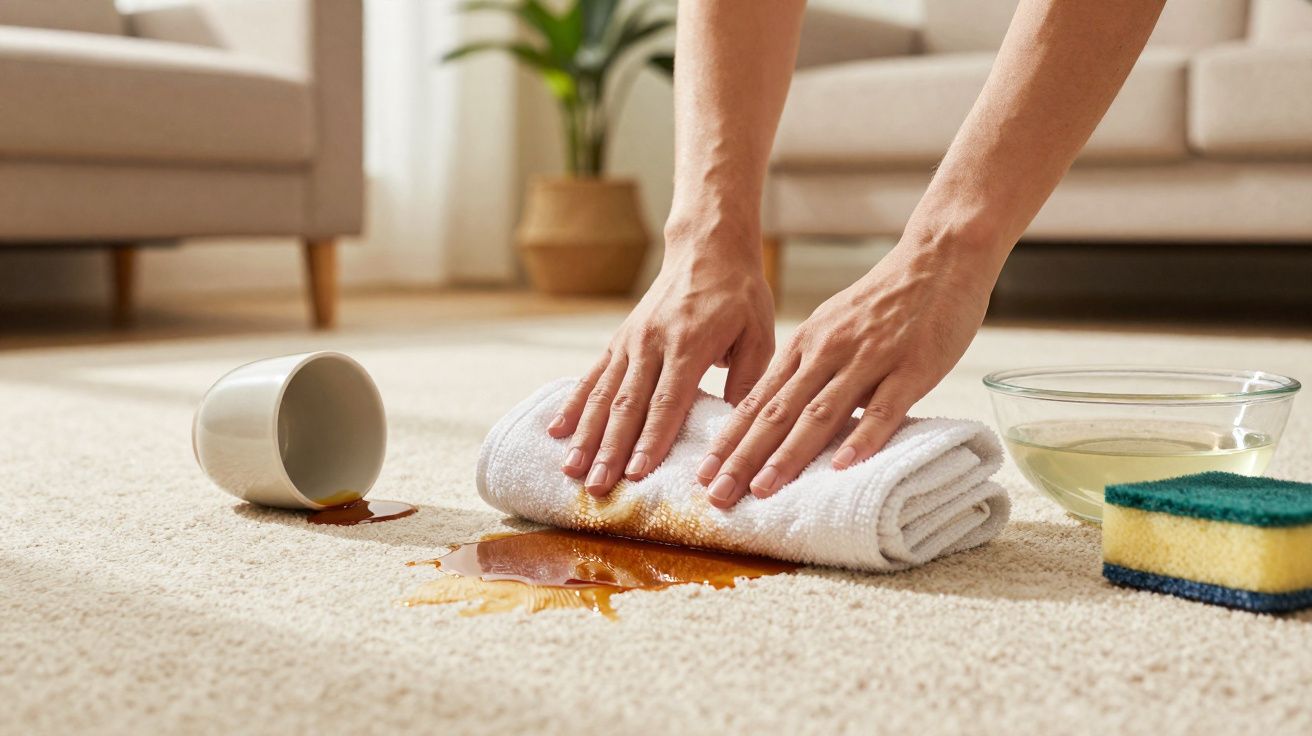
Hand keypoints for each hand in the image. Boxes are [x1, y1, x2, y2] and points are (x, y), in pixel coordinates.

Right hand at [550, 245, 774, 495]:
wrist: (707, 248)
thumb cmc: (740, 295)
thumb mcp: (759, 334)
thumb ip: (747, 381)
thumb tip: (736, 431)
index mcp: (689, 344)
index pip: (667, 401)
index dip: (651, 440)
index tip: (637, 473)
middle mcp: (652, 343)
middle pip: (627, 405)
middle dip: (610, 450)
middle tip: (598, 486)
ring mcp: (631, 341)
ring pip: (604, 395)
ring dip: (586, 435)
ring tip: (571, 470)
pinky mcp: (619, 339)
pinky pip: (592, 376)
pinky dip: (574, 405)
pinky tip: (557, 431)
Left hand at [695, 236, 998, 507]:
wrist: (939, 257)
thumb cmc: (885, 299)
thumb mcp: (833, 326)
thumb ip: (810, 368)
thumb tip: (784, 414)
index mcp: (805, 345)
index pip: (757, 400)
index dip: (729, 439)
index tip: (702, 473)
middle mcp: (827, 353)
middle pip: (777, 412)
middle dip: (743, 457)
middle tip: (716, 494)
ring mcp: (868, 360)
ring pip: (820, 413)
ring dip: (788, 455)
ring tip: (763, 490)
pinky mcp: (911, 367)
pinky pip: (883, 408)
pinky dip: (861, 438)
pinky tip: (842, 466)